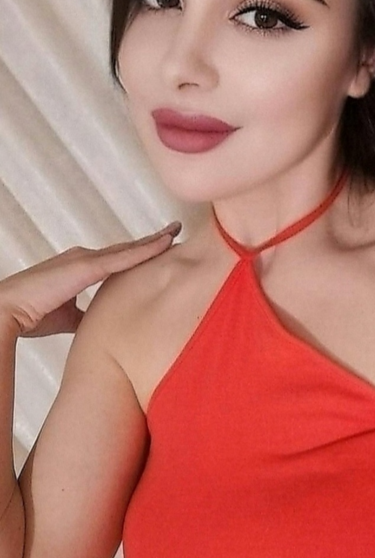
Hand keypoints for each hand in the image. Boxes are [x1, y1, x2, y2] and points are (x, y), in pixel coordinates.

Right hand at [0, 222, 181, 337]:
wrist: (9, 310)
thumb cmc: (31, 314)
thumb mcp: (68, 316)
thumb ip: (87, 316)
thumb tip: (104, 326)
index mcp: (82, 268)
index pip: (117, 259)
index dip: (138, 253)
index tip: (158, 248)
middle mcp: (86, 258)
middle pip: (127, 249)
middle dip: (151, 241)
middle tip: (174, 231)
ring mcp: (87, 259)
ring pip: (129, 248)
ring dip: (154, 240)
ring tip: (175, 231)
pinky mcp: (88, 266)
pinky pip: (125, 257)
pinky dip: (147, 249)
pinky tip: (165, 243)